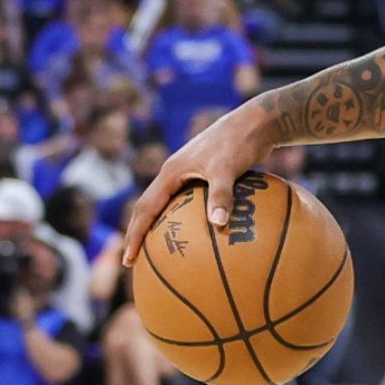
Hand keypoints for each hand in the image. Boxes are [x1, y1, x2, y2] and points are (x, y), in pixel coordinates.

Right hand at [120, 104, 272, 266]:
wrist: (255, 123)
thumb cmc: (238, 143)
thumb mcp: (227, 169)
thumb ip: (221, 195)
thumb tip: (218, 223)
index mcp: (171, 172)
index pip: (145, 208)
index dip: (135, 234)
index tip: (129, 259)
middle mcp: (174, 173)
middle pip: (147, 207)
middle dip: (137, 234)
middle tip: (132, 261)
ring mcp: (188, 174)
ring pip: (164, 205)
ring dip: (156, 228)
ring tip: (156, 253)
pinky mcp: (204, 175)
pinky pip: (186, 204)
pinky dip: (183, 221)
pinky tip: (197, 237)